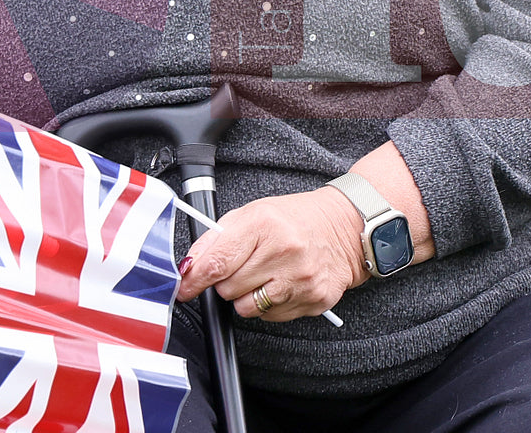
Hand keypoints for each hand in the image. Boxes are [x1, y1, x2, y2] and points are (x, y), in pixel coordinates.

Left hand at [175, 188, 364, 321]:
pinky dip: (271, 305)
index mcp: (264, 224)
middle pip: (227, 289)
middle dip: (228, 281)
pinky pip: (271, 317)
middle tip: (245, 266)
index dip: (194, 280)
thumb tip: (188, 268)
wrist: (346, 227)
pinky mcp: (314, 299)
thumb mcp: (253, 214)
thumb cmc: (295, 219)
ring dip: (248, 296)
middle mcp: (284, 251)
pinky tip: (283, 283)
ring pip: (246, 308)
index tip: (184, 288)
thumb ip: (217, 239)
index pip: (216, 262)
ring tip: (265, 275)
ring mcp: (301, 278)